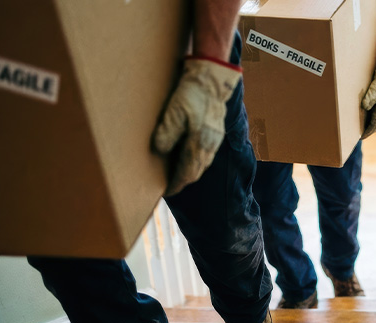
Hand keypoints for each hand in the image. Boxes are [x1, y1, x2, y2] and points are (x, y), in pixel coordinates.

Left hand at [153, 58, 241, 195]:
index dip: (176, 184)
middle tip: (170, 185)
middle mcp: (209, 145)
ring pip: (202, 163)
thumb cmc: (192, 93)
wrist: (212, 78)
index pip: (187, 172)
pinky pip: (207, 154)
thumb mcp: (174, 111)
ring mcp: (215, 139)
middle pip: (196, 171)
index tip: (167, 191)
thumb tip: (159, 149)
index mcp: (199, 143)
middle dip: (183, 180)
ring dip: (190, 172)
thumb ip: (167, 131)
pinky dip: (197, 161)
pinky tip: (190, 157)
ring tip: (178, 174)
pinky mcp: (216, 131)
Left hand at [361, 66, 375, 139]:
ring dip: (372, 128)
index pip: (375, 125)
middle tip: (361, 136)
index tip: (361, 136)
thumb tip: (364, 107)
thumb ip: (369, 98)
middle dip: (370, 132)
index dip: (368, 132)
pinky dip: (375, 123)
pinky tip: (369, 123)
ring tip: (364, 132)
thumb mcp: (374, 89)